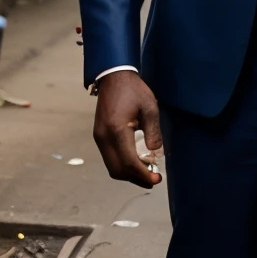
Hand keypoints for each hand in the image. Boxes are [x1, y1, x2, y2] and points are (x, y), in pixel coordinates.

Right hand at [93, 71, 163, 187]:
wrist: (113, 77)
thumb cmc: (133, 90)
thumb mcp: (150, 108)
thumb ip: (153, 132)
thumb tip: (155, 153)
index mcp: (117, 130)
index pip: (129, 162)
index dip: (143, 174)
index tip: (157, 179)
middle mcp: (104, 137)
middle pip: (118, 169)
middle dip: (136, 179)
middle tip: (154, 180)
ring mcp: (99, 138)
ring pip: (112, 167)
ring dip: (129, 174)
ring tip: (147, 174)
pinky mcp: (99, 136)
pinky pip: (109, 159)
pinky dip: (122, 166)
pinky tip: (136, 164)